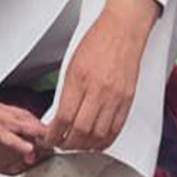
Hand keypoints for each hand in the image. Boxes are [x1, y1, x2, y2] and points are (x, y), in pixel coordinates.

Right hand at [0, 53, 48, 176]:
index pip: (15, 120)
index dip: (31, 130)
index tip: (46, 142)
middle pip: (21, 120)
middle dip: (39, 133)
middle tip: (57, 145)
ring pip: (14, 123)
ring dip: (32, 135)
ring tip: (49, 145)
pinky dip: (11, 137)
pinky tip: (23, 145)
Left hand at [47, 0, 158, 151]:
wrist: (123, 30)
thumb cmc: (97, 42)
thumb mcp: (71, 64)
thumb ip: (66, 91)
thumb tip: (59, 116)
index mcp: (79, 79)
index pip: (64, 118)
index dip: (54, 134)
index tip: (48, 138)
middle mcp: (98, 90)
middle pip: (81, 131)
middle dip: (67, 144)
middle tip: (60, 144)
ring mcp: (115, 96)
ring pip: (98, 135)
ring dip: (84, 146)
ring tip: (76, 145)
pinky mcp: (127, 99)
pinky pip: (116, 129)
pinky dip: (104, 141)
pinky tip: (95, 142)